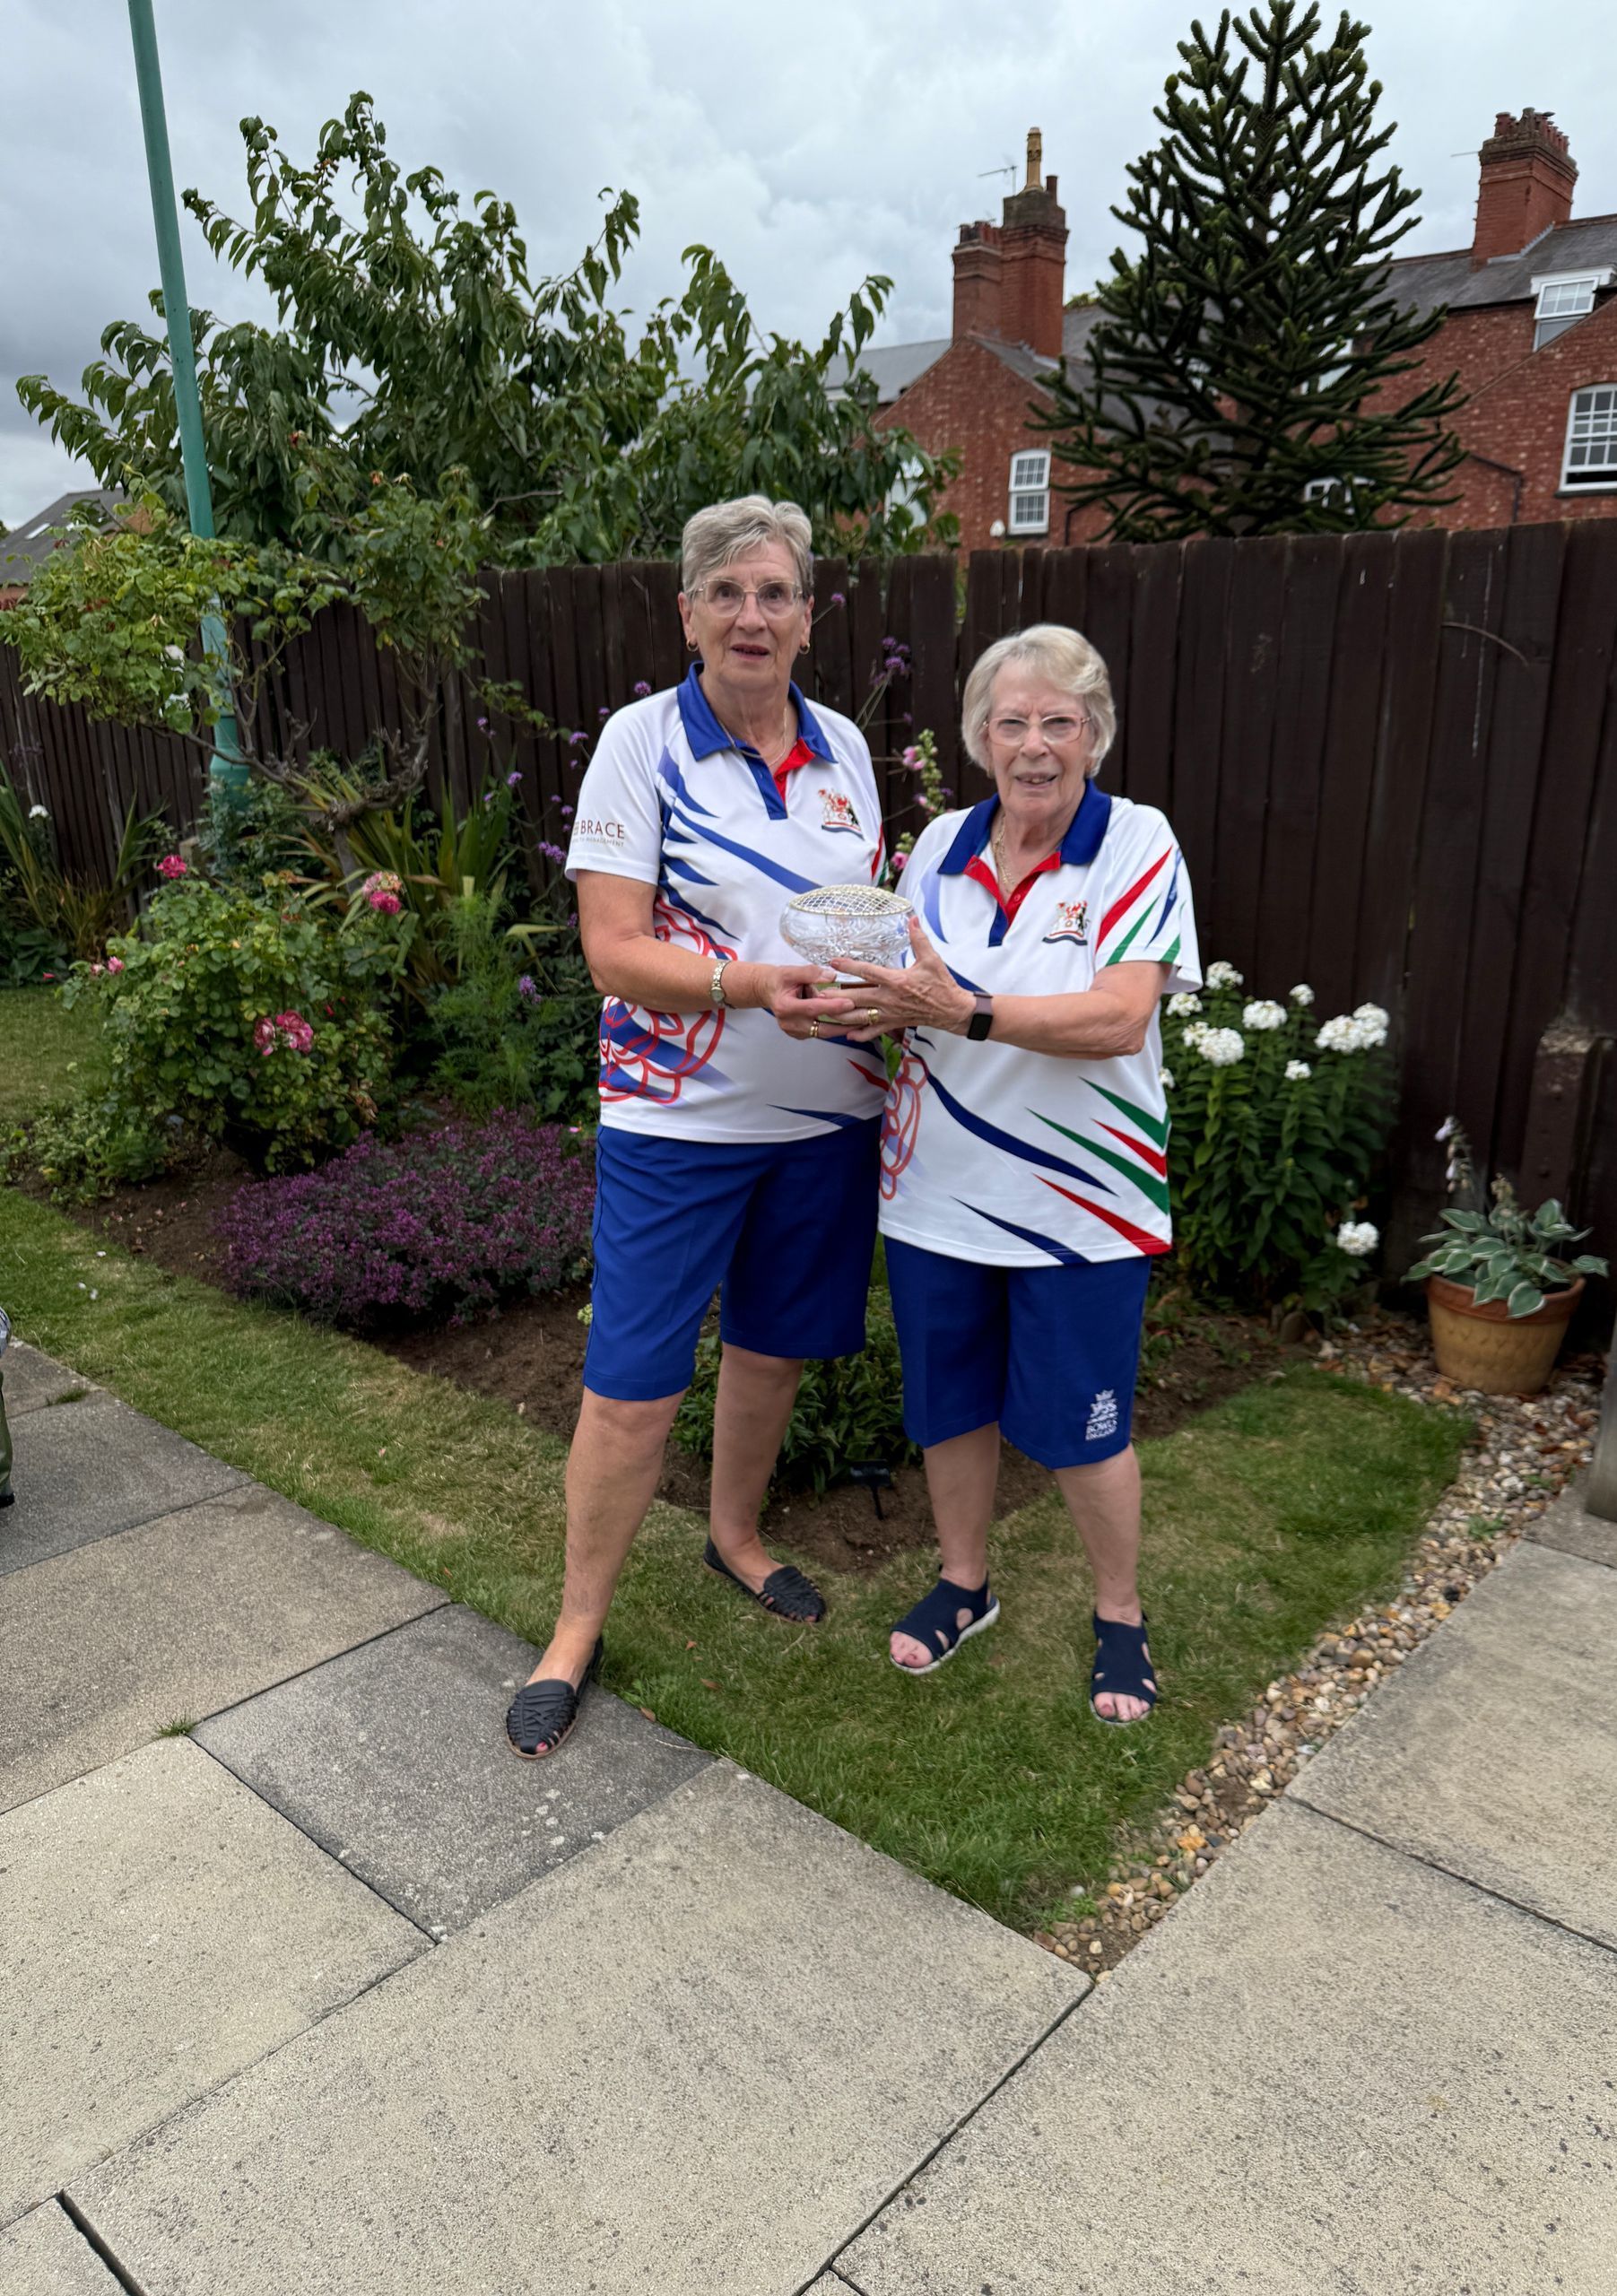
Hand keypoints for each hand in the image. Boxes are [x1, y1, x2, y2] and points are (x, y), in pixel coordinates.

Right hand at [750, 963, 858, 1040]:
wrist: (769, 991)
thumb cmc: (780, 980)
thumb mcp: (791, 971)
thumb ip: (811, 973)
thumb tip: (831, 976)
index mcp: (785, 1007)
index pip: (813, 1008)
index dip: (832, 1006)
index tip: (849, 1002)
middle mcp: (789, 1023)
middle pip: (820, 1027)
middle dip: (843, 1024)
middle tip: (863, 1018)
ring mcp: (794, 1031)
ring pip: (822, 1033)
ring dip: (841, 1029)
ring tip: (861, 1022)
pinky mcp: (800, 1035)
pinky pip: (820, 1034)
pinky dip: (834, 1029)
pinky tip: (848, 1024)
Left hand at [837, 919, 974, 1041]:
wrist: (951, 1010)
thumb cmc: (941, 985)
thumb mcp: (931, 959)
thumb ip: (919, 939)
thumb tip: (912, 919)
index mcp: (896, 981)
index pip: (867, 972)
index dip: (849, 966)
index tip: (834, 961)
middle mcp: (889, 998)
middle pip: (856, 997)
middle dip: (835, 995)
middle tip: (817, 992)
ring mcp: (890, 1013)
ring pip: (861, 1016)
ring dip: (842, 1015)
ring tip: (825, 1012)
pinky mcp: (894, 1023)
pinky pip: (874, 1031)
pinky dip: (861, 1033)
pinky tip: (849, 1034)